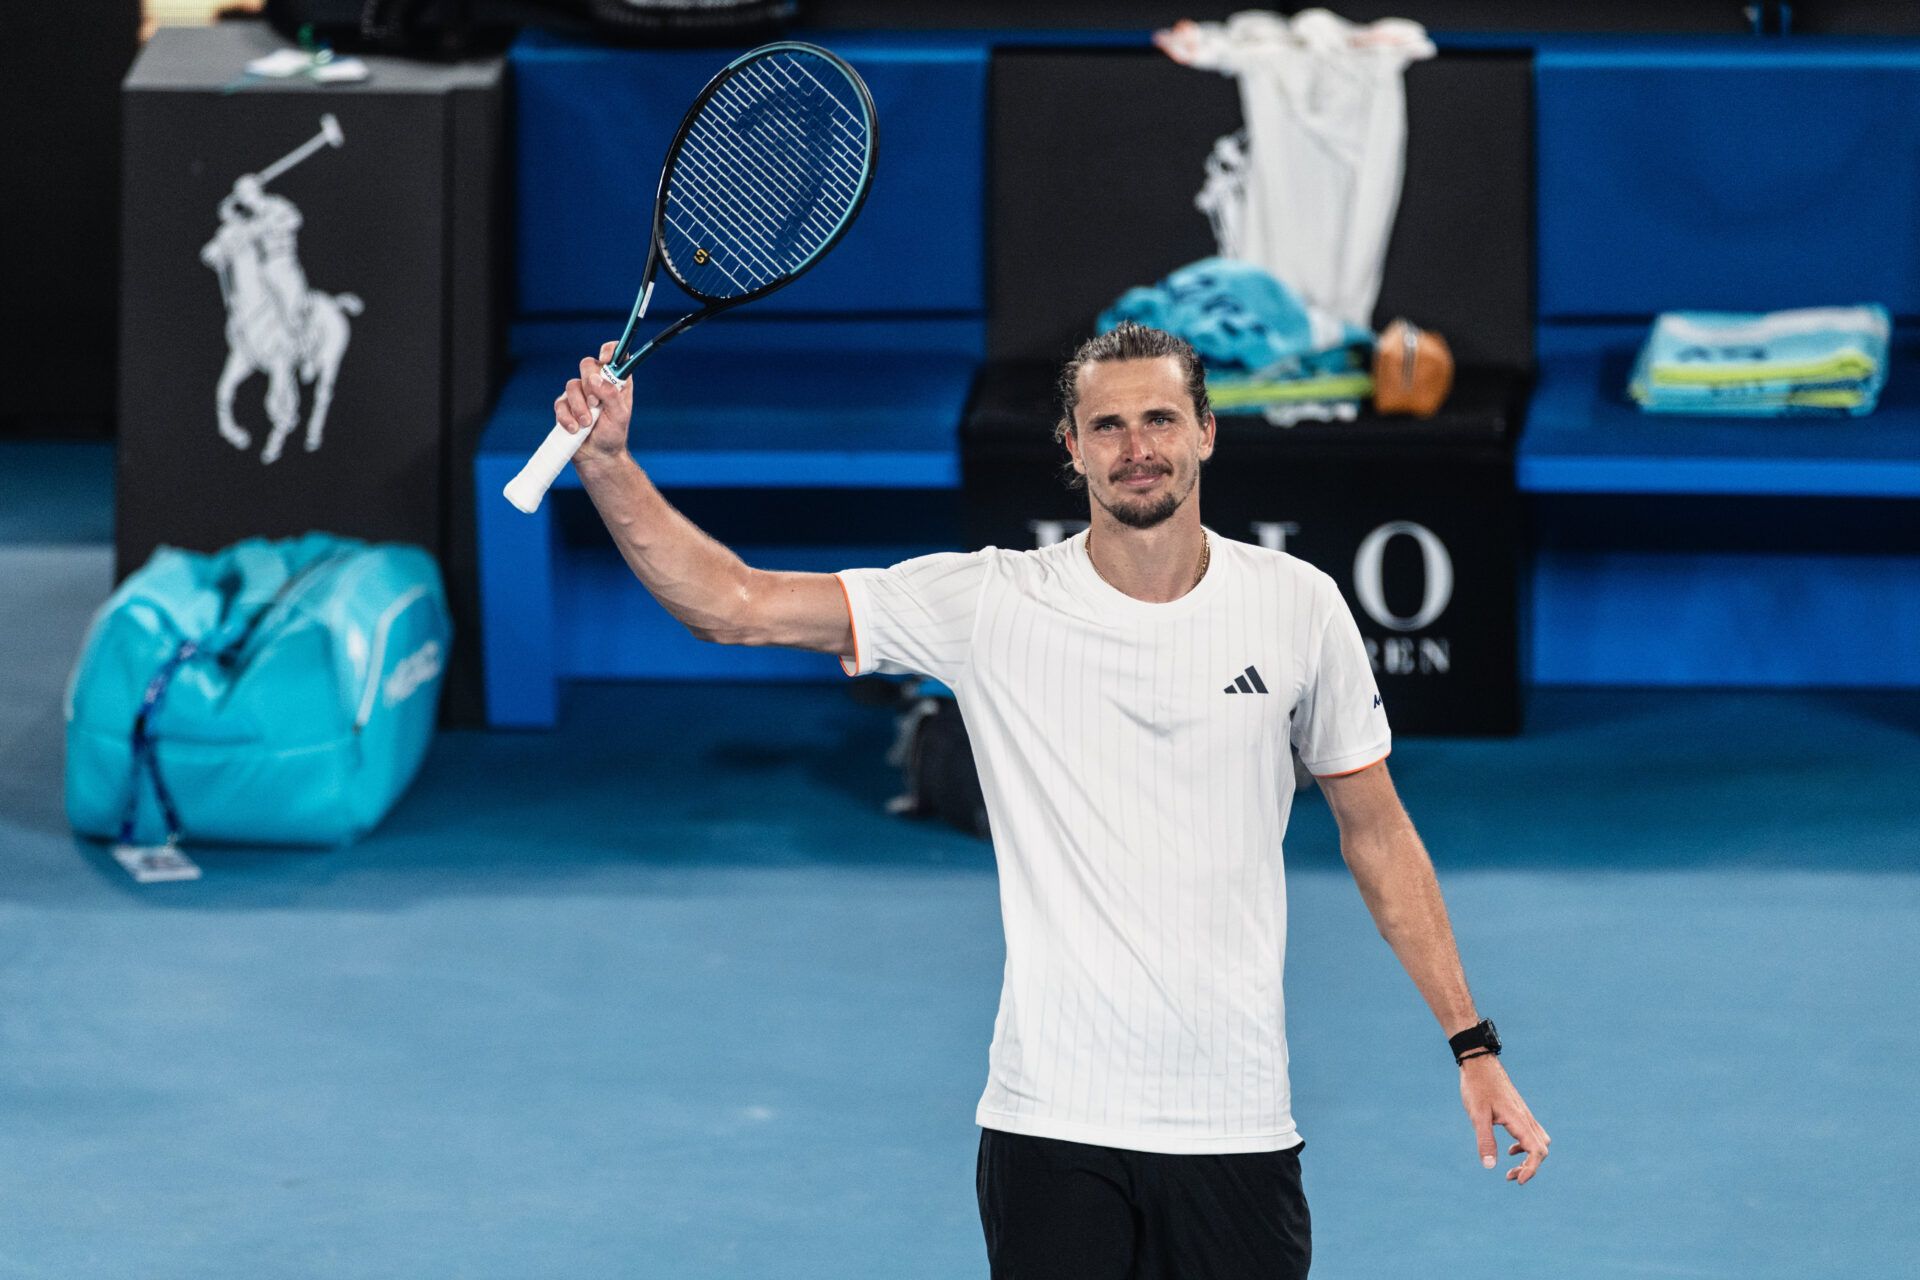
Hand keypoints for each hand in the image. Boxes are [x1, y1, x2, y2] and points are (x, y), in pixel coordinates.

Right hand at [555, 342, 633, 462]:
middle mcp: (597, 383)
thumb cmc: (613, 434)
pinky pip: (560, 403)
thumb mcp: (620, 415)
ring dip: (579, 407)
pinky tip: (575, 429)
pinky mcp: (565, 406)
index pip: (614, 354)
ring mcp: (580, 393)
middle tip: (596, 404)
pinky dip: (567, 417)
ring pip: (572, 385)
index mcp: (616, 381)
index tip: (605, 360)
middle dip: (589, 383)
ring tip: (587, 424)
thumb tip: (595, 379)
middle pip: (587, 364)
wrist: (597, 456)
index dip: (609, 350)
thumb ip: (611, 395)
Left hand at [1460, 1055, 1549, 1184]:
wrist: (1479, 1063)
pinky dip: (1525, 1147)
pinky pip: (1531, 1134)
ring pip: (1539, 1142)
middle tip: (1510, 1177)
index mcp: (1519, 1120)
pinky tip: (1509, 1149)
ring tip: (1510, 1169)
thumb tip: (1490, 1166)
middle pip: (1541, 1150)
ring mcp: (1524, 1114)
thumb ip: (1484, 1140)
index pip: (1536, 1151)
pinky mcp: (1519, 1112)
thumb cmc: (1477, 1087)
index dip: (1531, 1169)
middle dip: (1530, 1167)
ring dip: (1529, 1158)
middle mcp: (1526, 1118)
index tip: (1518, 1180)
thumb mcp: (1477, 1115)